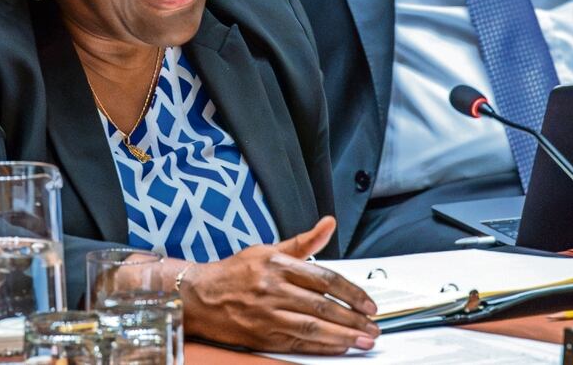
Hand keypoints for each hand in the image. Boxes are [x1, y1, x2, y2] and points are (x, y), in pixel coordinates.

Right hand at [180, 216, 380, 354]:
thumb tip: (328, 224)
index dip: (352, 293)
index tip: (369, 304)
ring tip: (363, 340)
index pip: (325, 279)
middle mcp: (273, 289)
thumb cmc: (234, 273)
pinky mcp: (262, 335)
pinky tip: (337, 348)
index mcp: (277, 264)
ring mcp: (267, 314)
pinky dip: (320, 347)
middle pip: (323, 306)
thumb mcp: (267, 249)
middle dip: (353, 319)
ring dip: (343, 336)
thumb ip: (303, 242)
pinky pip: (297, 343)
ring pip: (313, 327)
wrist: (199, 296)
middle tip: (373, 327)